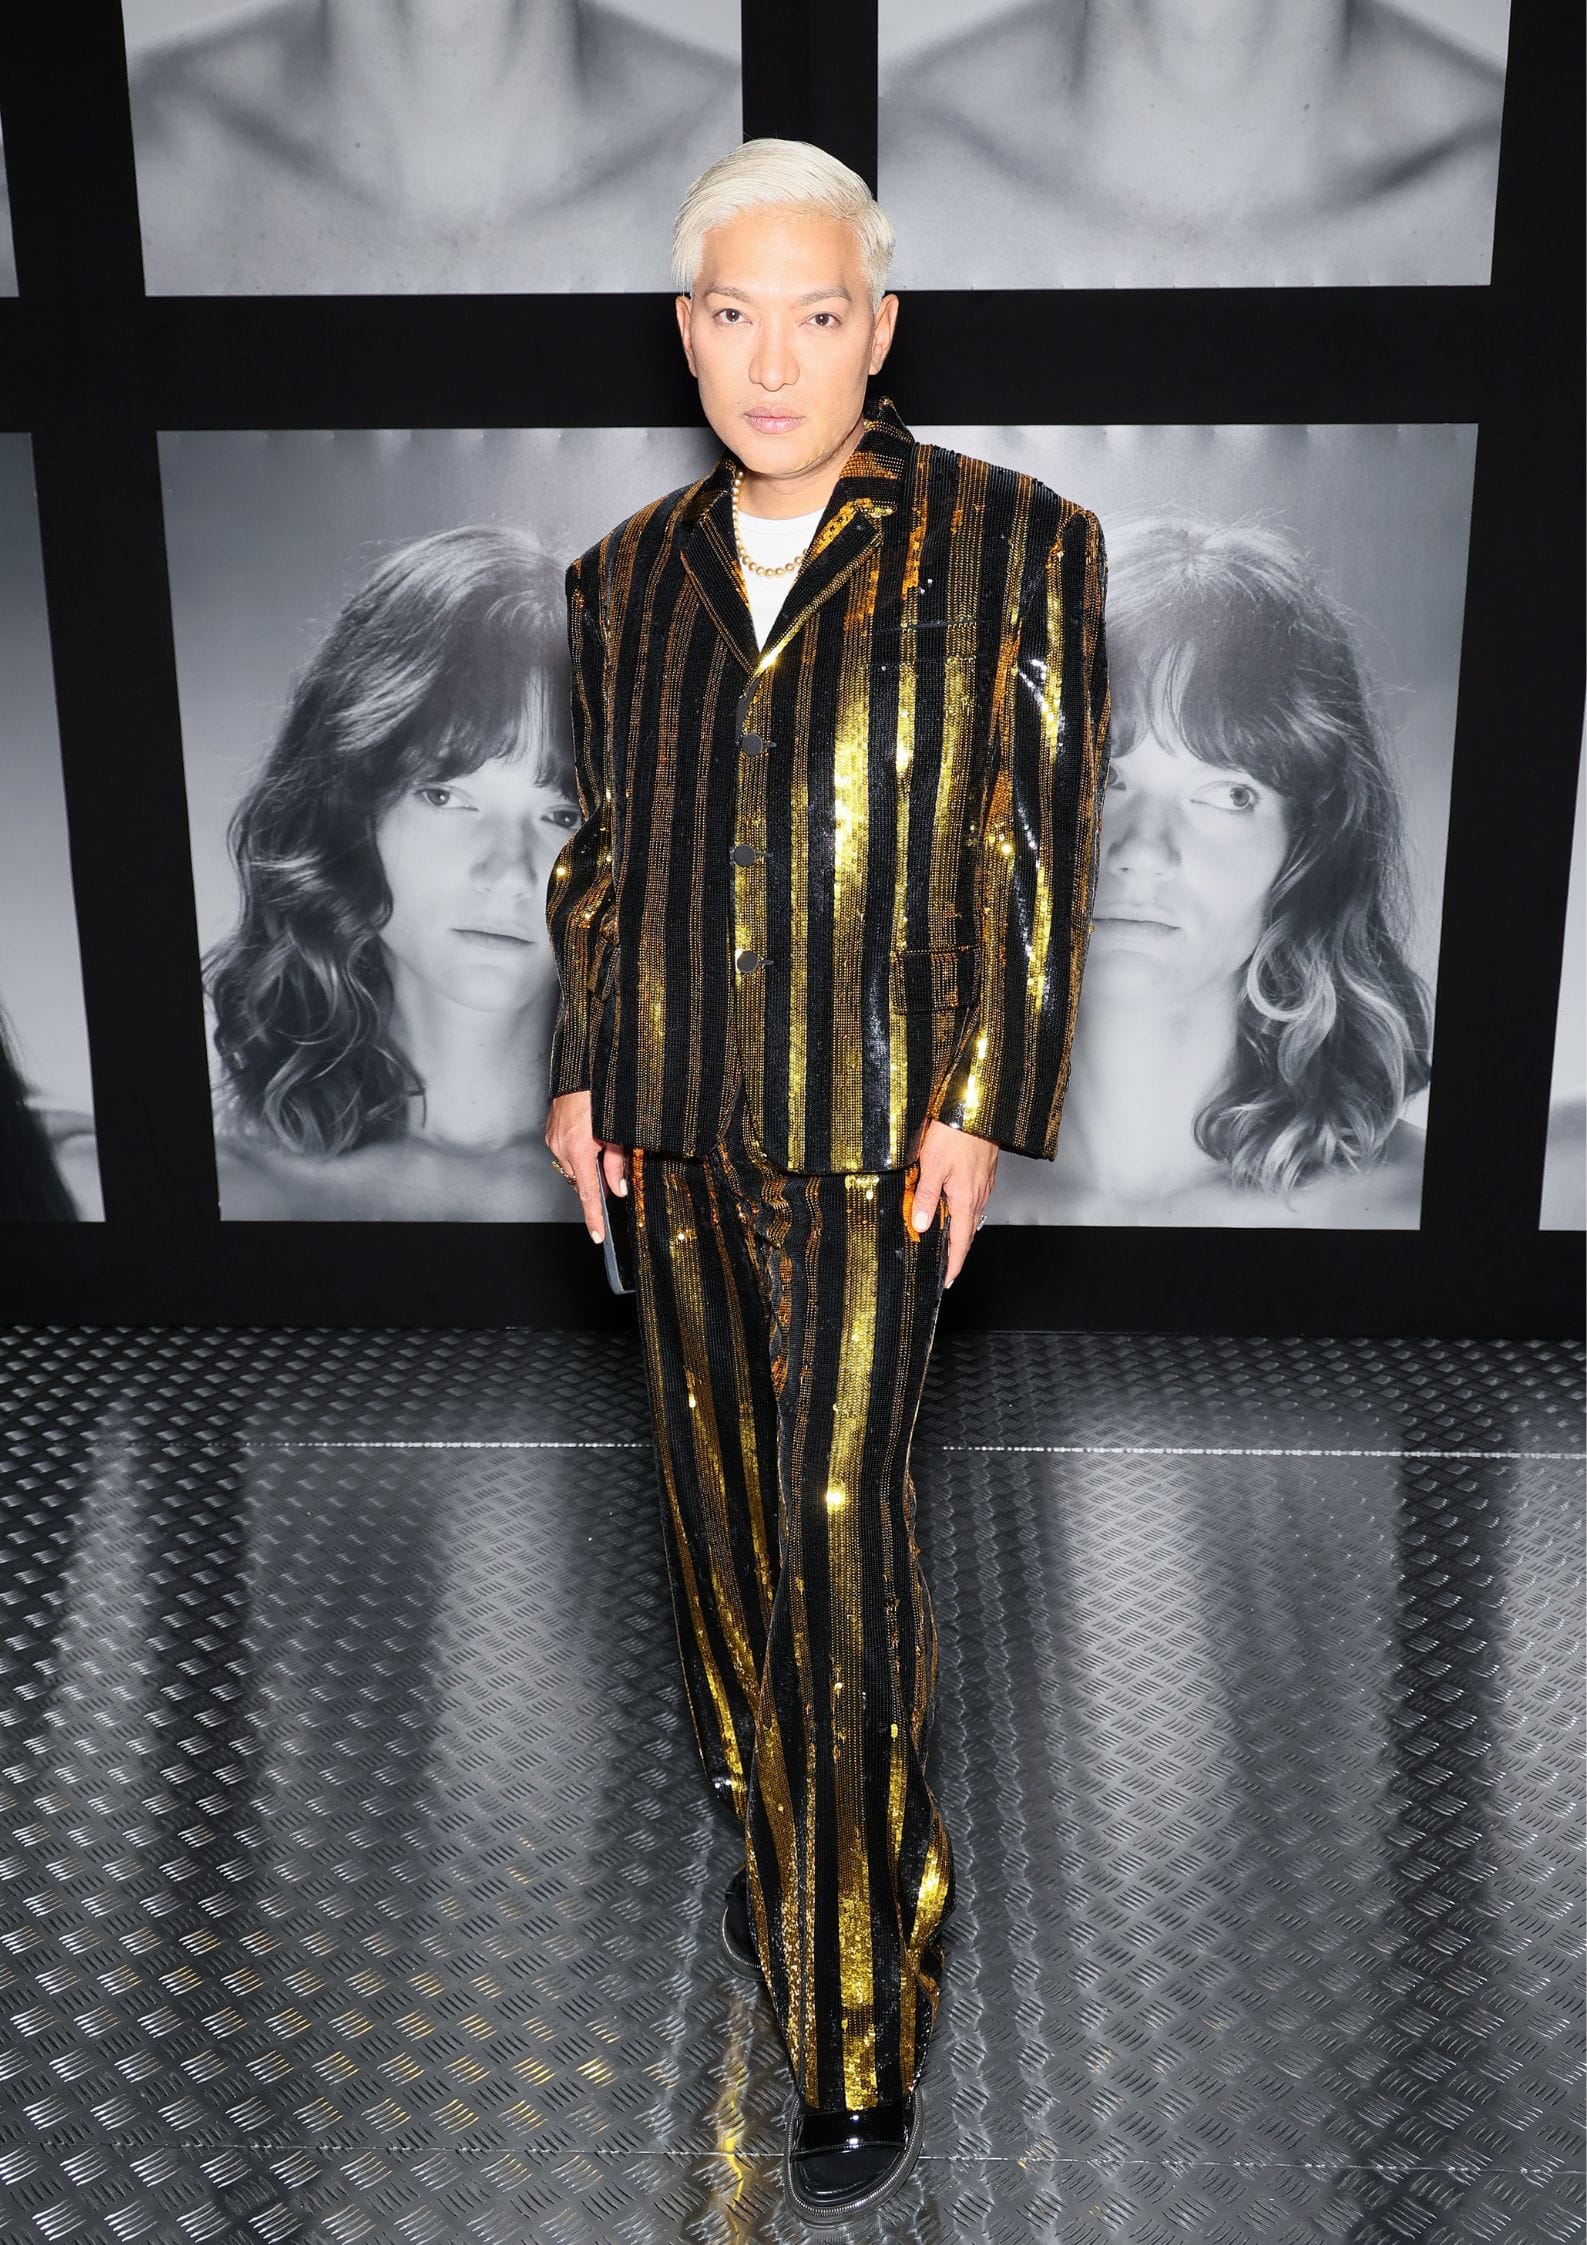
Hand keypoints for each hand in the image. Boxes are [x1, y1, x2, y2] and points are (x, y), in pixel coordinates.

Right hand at [545, 1088, 628, 1241]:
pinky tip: (586, 1135)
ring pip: (572, 1166)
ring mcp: (553, 1140)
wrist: (581, 1071)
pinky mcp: (550, 1133)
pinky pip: (564, 1152)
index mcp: (580, 1150)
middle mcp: (562, 1147)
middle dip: (595, 1180)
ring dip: (586, 1163)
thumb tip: (617, 1189)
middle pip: (580, 1180)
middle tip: (610, 1165)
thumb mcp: (618, 1133)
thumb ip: (616, 1164)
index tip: (597, 1235)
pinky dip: (577, 1152)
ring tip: (599, 1142)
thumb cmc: (602, 1097)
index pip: (588, 1194)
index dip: (594, 1217)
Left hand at [909, 1116, 997, 1287]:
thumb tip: (922, 1225)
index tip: (947, 1281)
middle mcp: (979, 1194)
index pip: (960, 1242)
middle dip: (956, 1251)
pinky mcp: (983, 1171)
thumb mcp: (932, 1165)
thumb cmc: (955, 1132)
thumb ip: (926, 1197)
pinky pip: (973, 1198)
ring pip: (970, 1214)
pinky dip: (962, 1210)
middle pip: (967, 1231)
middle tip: (945, 1266)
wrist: (977, 1105)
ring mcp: (983, 1182)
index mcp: (966, 1198)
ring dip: (959, 1229)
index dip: (953, 1263)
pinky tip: (952, 1205)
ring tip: (945, 1240)